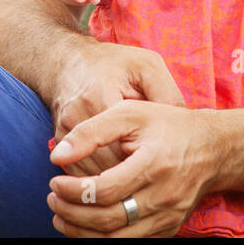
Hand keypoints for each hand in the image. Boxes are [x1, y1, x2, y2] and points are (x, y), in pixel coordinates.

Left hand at [48, 100, 215, 237]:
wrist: (213, 148)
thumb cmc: (168, 126)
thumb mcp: (130, 114)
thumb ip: (92, 131)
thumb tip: (57, 156)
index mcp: (154, 164)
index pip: (105, 190)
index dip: (72, 191)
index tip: (55, 181)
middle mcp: (163, 196)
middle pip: (108, 220)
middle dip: (71, 213)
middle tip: (52, 199)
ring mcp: (168, 217)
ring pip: (116, 240)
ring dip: (81, 232)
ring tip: (62, 215)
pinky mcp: (169, 229)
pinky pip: (131, 244)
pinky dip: (103, 239)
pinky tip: (86, 225)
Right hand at [50, 41, 186, 178]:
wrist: (69, 61)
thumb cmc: (114, 63)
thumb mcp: (147, 66)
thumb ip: (166, 93)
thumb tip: (184, 126)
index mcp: (100, 97)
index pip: (121, 145)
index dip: (143, 160)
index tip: (163, 164)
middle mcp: (76, 119)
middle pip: (104, 166)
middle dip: (130, 177)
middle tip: (155, 179)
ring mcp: (63, 133)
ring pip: (88, 175)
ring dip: (112, 183)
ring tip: (139, 183)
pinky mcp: (59, 144)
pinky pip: (78, 172)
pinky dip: (96, 180)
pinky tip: (118, 178)